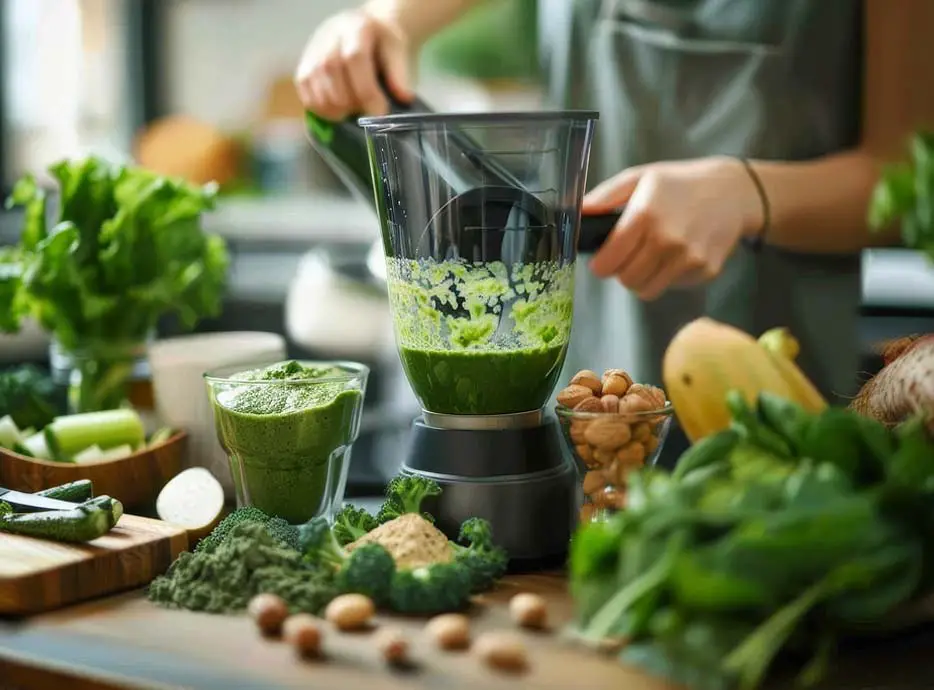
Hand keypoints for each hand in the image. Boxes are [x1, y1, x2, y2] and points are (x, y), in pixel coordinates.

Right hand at [294, 8, 412, 119]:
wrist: (364, 32)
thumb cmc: (382, 44)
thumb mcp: (397, 50)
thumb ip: (400, 73)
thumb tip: (404, 98)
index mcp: (355, 28)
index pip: (354, 58)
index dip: (367, 90)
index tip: (380, 112)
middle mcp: (328, 37)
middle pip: (332, 73)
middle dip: (353, 101)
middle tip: (368, 112)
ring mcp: (312, 54)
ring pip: (318, 87)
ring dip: (338, 110)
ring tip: (355, 110)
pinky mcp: (303, 71)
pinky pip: (308, 99)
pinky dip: (324, 112)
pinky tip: (340, 112)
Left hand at [584, 156, 763, 300]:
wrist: (733, 191)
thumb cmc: (680, 183)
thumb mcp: (639, 178)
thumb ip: (605, 197)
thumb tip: (577, 213)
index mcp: (645, 216)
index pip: (608, 262)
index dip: (600, 265)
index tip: (603, 260)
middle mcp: (668, 240)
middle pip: (626, 280)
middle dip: (622, 271)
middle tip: (629, 255)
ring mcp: (689, 258)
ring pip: (647, 290)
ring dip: (642, 278)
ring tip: (650, 256)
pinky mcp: (706, 271)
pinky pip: (672, 286)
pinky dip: (668, 276)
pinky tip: (677, 254)